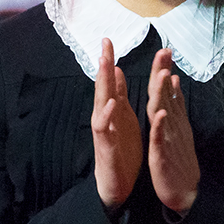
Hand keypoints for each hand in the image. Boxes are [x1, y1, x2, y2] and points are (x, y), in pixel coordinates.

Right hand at [91, 39, 141, 210]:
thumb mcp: (123, 117)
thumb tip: (115, 70)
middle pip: (103, 87)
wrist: (117, 185)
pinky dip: (108, 116)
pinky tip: (112, 104)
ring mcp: (104, 131)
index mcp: (114, 109)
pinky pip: (105, 129)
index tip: (109, 39)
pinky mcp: (106, 147)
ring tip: (106, 65)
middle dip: (104, 65)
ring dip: (103, 85)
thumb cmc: (121, 150)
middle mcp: (105, 117)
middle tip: (105, 44)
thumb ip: (118, 94)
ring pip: (100, 104)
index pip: (109, 80)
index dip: (109, 60)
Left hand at [146, 49, 199, 214]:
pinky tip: (161, 114)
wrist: (185, 193)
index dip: (165, 70)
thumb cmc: (180, 160)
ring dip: (164, 94)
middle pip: (167, 95)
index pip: (168, 91)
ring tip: (165, 75)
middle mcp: (172, 126)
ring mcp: (168, 140)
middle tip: (165, 51)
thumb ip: (177, 105)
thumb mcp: (180, 129)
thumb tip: (176, 81)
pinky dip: (160, 126)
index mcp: (173, 120)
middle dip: (164, 73)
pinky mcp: (163, 156)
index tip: (164, 49)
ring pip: (164, 113)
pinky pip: (160, 140)